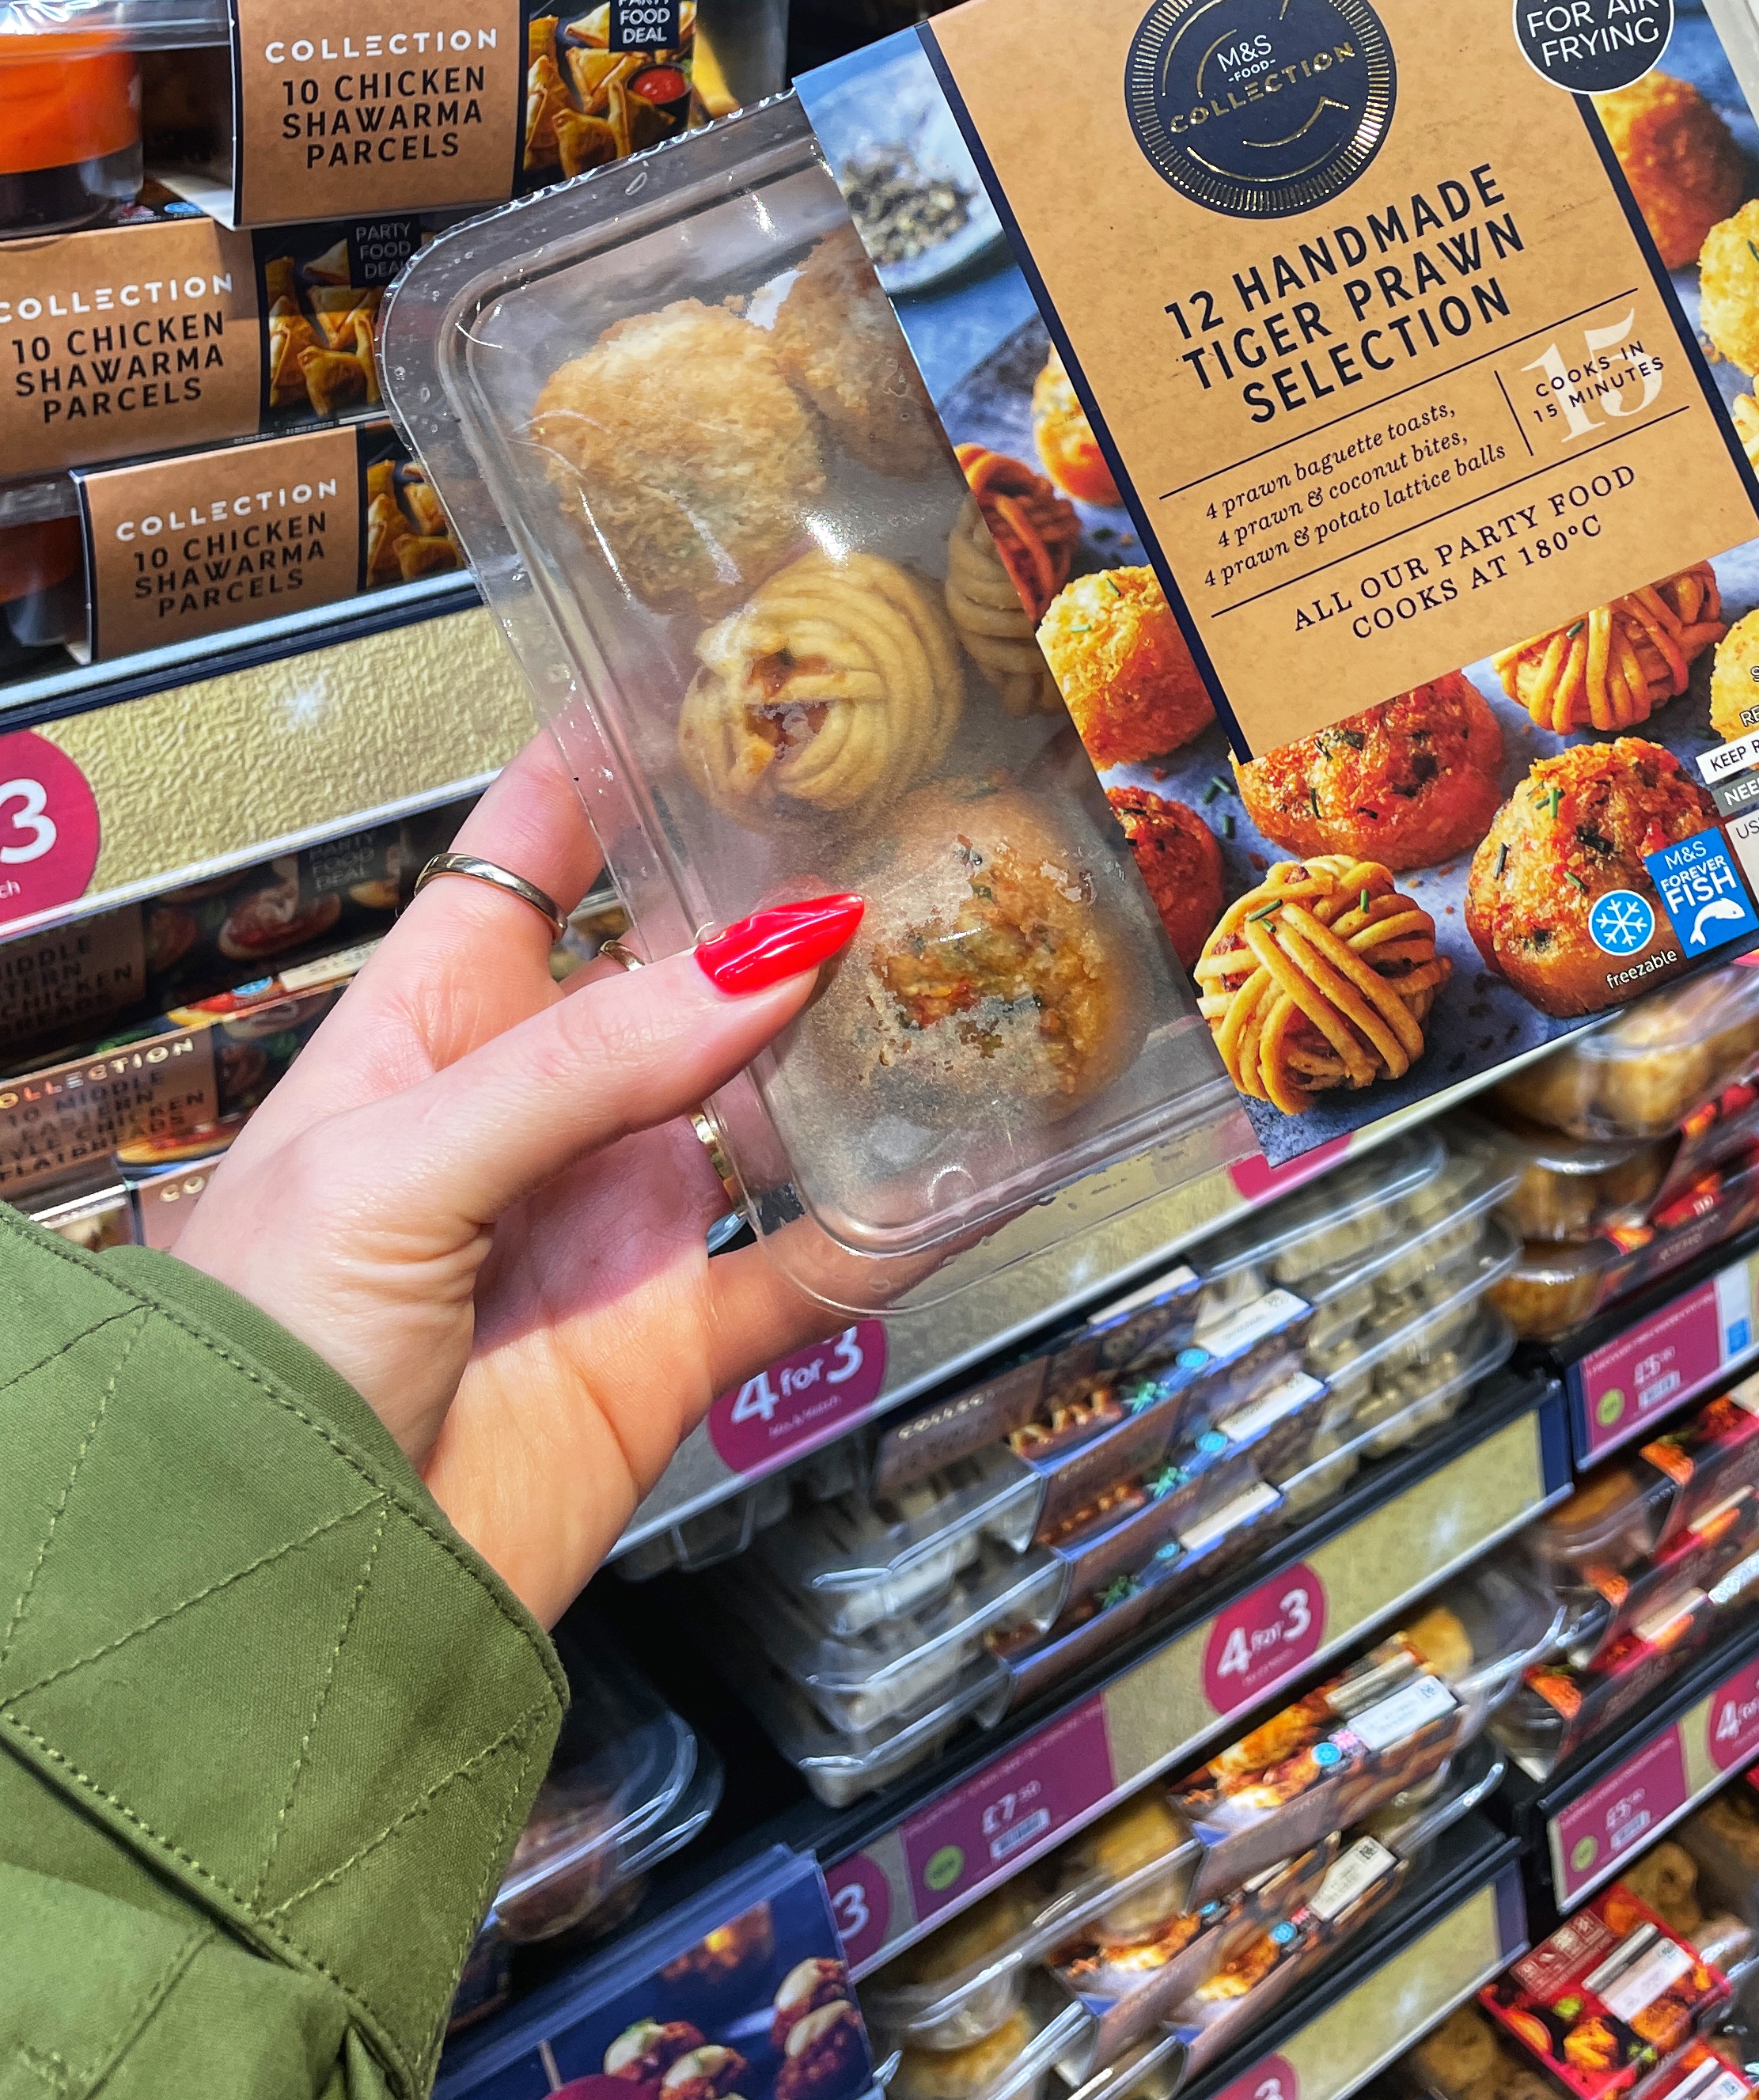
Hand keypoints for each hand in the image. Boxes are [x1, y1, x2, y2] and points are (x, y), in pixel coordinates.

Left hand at [174, 734, 887, 1625]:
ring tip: (964, 967)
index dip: (616, 765)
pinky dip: (900, 1227)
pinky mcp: (673, 1340)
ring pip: (768, 1103)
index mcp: (434, 1027)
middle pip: (683, 969)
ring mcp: (612, 1217)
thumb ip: (590, 1061)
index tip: (715, 682)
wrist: (277, 1601)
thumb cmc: (256, 1362)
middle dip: (779, 901)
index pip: (533, 855)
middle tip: (900, 818)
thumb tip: (769, 956)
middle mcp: (536, 1106)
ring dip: (856, 1050)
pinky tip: (978, 1168)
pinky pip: (811, 1270)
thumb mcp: (400, 1164)